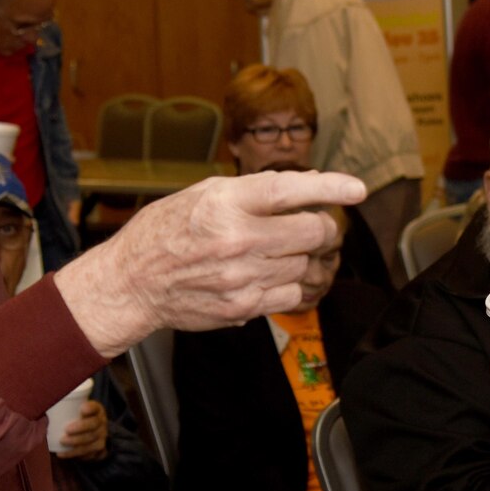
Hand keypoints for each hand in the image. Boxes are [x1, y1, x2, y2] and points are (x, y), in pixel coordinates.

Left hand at [54, 400, 108, 460]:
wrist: (93, 435)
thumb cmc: (79, 419)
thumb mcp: (76, 411)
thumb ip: (64, 409)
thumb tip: (41, 410)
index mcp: (96, 410)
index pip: (95, 407)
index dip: (90, 408)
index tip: (82, 409)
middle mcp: (102, 422)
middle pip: (94, 424)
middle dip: (81, 427)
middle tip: (66, 430)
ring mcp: (101, 436)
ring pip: (91, 440)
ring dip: (76, 441)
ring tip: (62, 441)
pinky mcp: (98, 449)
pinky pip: (87, 452)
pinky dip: (73, 453)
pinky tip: (62, 453)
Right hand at [55, 170, 365, 355]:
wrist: (133, 283)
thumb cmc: (165, 232)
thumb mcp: (203, 193)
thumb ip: (256, 189)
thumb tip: (309, 183)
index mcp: (225, 203)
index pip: (291, 190)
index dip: (331, 188)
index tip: (356, 190)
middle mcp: (237, 239)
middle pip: (312, 232)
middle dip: (321, 227)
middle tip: (312, 225)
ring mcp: (242, 277)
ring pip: (305, 264)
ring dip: (302, 256)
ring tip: (278, 250)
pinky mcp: (244, 307)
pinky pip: (292, 295)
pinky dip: (290, 284)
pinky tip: (268, 275)